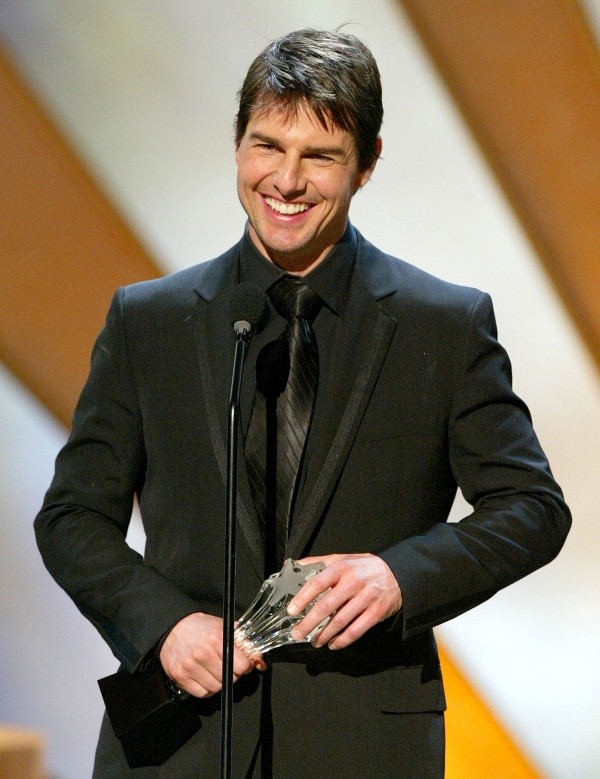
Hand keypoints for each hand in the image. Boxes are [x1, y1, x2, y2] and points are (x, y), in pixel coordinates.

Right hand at [159, 612, 265, 697]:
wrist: (174, 627)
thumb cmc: (203, 628)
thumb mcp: (227, 628)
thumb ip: (246, 645)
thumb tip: (260, 664)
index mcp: (217, 639)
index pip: (242, 666)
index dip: (245, 666)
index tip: (241, 663)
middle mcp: (203, 653)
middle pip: (230, 679)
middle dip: (232, 674)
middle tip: (226, 665)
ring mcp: (190, 666)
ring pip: (216, 689)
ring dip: (219, 683)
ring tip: (214, 670)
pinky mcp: (180, 676)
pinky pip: (201, 693)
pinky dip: (206, 689)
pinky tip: (204, 676)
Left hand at [287, 554, 401, 649]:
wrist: (396, 573)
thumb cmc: (363, 567)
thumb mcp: (342, 559)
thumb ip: (318, 562)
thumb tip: (294, 566)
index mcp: (341, 568)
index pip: (317, 583)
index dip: (303, 598)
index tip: (291, 611)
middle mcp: (353, 582)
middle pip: (326, 606)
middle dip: (309, 623)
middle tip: (297, 634)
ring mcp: (366, 598)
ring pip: (340, 621)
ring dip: (324, 635)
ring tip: (314, 642)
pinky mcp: (376, 612)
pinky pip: (357, 630)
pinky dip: (343, 640)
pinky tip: (333, 644)